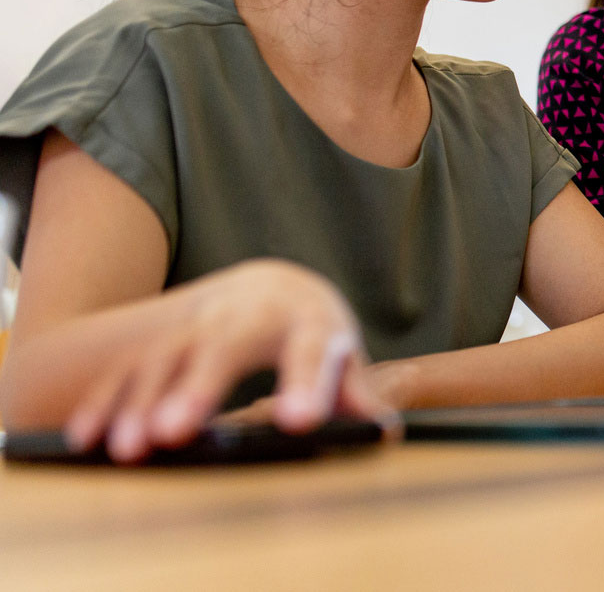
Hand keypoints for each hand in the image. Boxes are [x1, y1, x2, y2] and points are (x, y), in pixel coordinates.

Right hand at [65, 259, 394, 462]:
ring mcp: (196, 323)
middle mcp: (245, 314)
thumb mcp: (342, 354)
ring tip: (129, 448)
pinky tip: (87, 437)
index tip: (301, 422)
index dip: (307, 385)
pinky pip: (125, 369)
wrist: (272, 286)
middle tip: (177, 433)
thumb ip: (357, 393)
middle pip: (221, 347)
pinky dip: (104, 402)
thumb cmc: (314, 333)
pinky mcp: (156, 340)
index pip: (310, 351)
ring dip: (141, 403)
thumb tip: (385, 432)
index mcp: (305, 318)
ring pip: (164, 357)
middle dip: (198, 389)